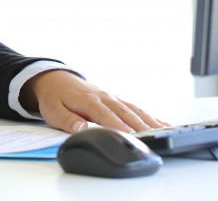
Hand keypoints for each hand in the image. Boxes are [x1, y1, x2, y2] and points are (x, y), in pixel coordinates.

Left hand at [20, 69, 167, 134]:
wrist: (56, 80)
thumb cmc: (55, 98)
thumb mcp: (53, 110)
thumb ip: (67, 120)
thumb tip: (81, 128)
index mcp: (88, 101)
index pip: (106, 116)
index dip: (118, 127)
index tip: (130, 137)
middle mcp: (104, 97)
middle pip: (125, 113)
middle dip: (140, 126)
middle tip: (154, 138)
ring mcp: (112, 98)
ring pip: (134, 110)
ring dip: (149, 121)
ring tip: (164, 132)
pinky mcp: (116, 100)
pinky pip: (135, 108)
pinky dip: (149, 116)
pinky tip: (162, 123)